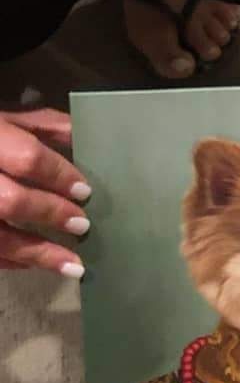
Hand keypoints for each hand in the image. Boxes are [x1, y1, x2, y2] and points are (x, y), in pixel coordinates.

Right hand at [0, 109, 89, 277]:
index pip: (27, 159)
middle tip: (82, 225)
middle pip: (10, 201)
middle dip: (50, 213)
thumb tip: (88, 139)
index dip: (59, 176)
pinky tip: (33, 264)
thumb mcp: (8, 118)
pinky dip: (9, 261)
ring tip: (73, 265)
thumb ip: (46, 127)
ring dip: (36, 253)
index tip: (85, 192)